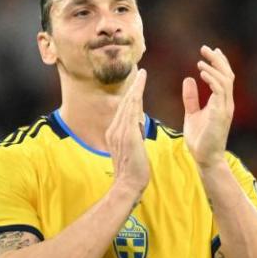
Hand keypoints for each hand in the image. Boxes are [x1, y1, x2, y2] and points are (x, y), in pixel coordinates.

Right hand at [106, 68, 149, 198]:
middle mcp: (114, 130)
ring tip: (142, 75)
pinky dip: (136, 98)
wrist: (128, 185)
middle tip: (142, 72)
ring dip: (136, 88)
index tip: (137, 85)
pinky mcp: (127, 135)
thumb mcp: (131, 151)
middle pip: (125, 103)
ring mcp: (119, 132)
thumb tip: (137, 126)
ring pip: (128, 105)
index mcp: (114, 133)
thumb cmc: (133, 172)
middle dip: (134, 87)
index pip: (124, 110)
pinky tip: (141, 89)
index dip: (131, 96)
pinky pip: (132, 112)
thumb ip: (133, 137)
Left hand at [183, 46, 234, 167]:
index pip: (224, 77)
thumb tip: (188, 79)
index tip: (209, 51)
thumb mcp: (191, 114)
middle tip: (205, 48)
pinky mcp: (220, 115)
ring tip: (200, 61)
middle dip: (218, 60)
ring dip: (214, 69)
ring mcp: (225, 109)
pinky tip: (202, 74)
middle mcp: (226, 103)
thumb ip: (191, 98)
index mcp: (221, 102)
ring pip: (225, 81)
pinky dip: (212, 81)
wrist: (204, 158)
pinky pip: (220, 93)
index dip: (218, 63)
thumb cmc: (200, 139)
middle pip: (228, 75)